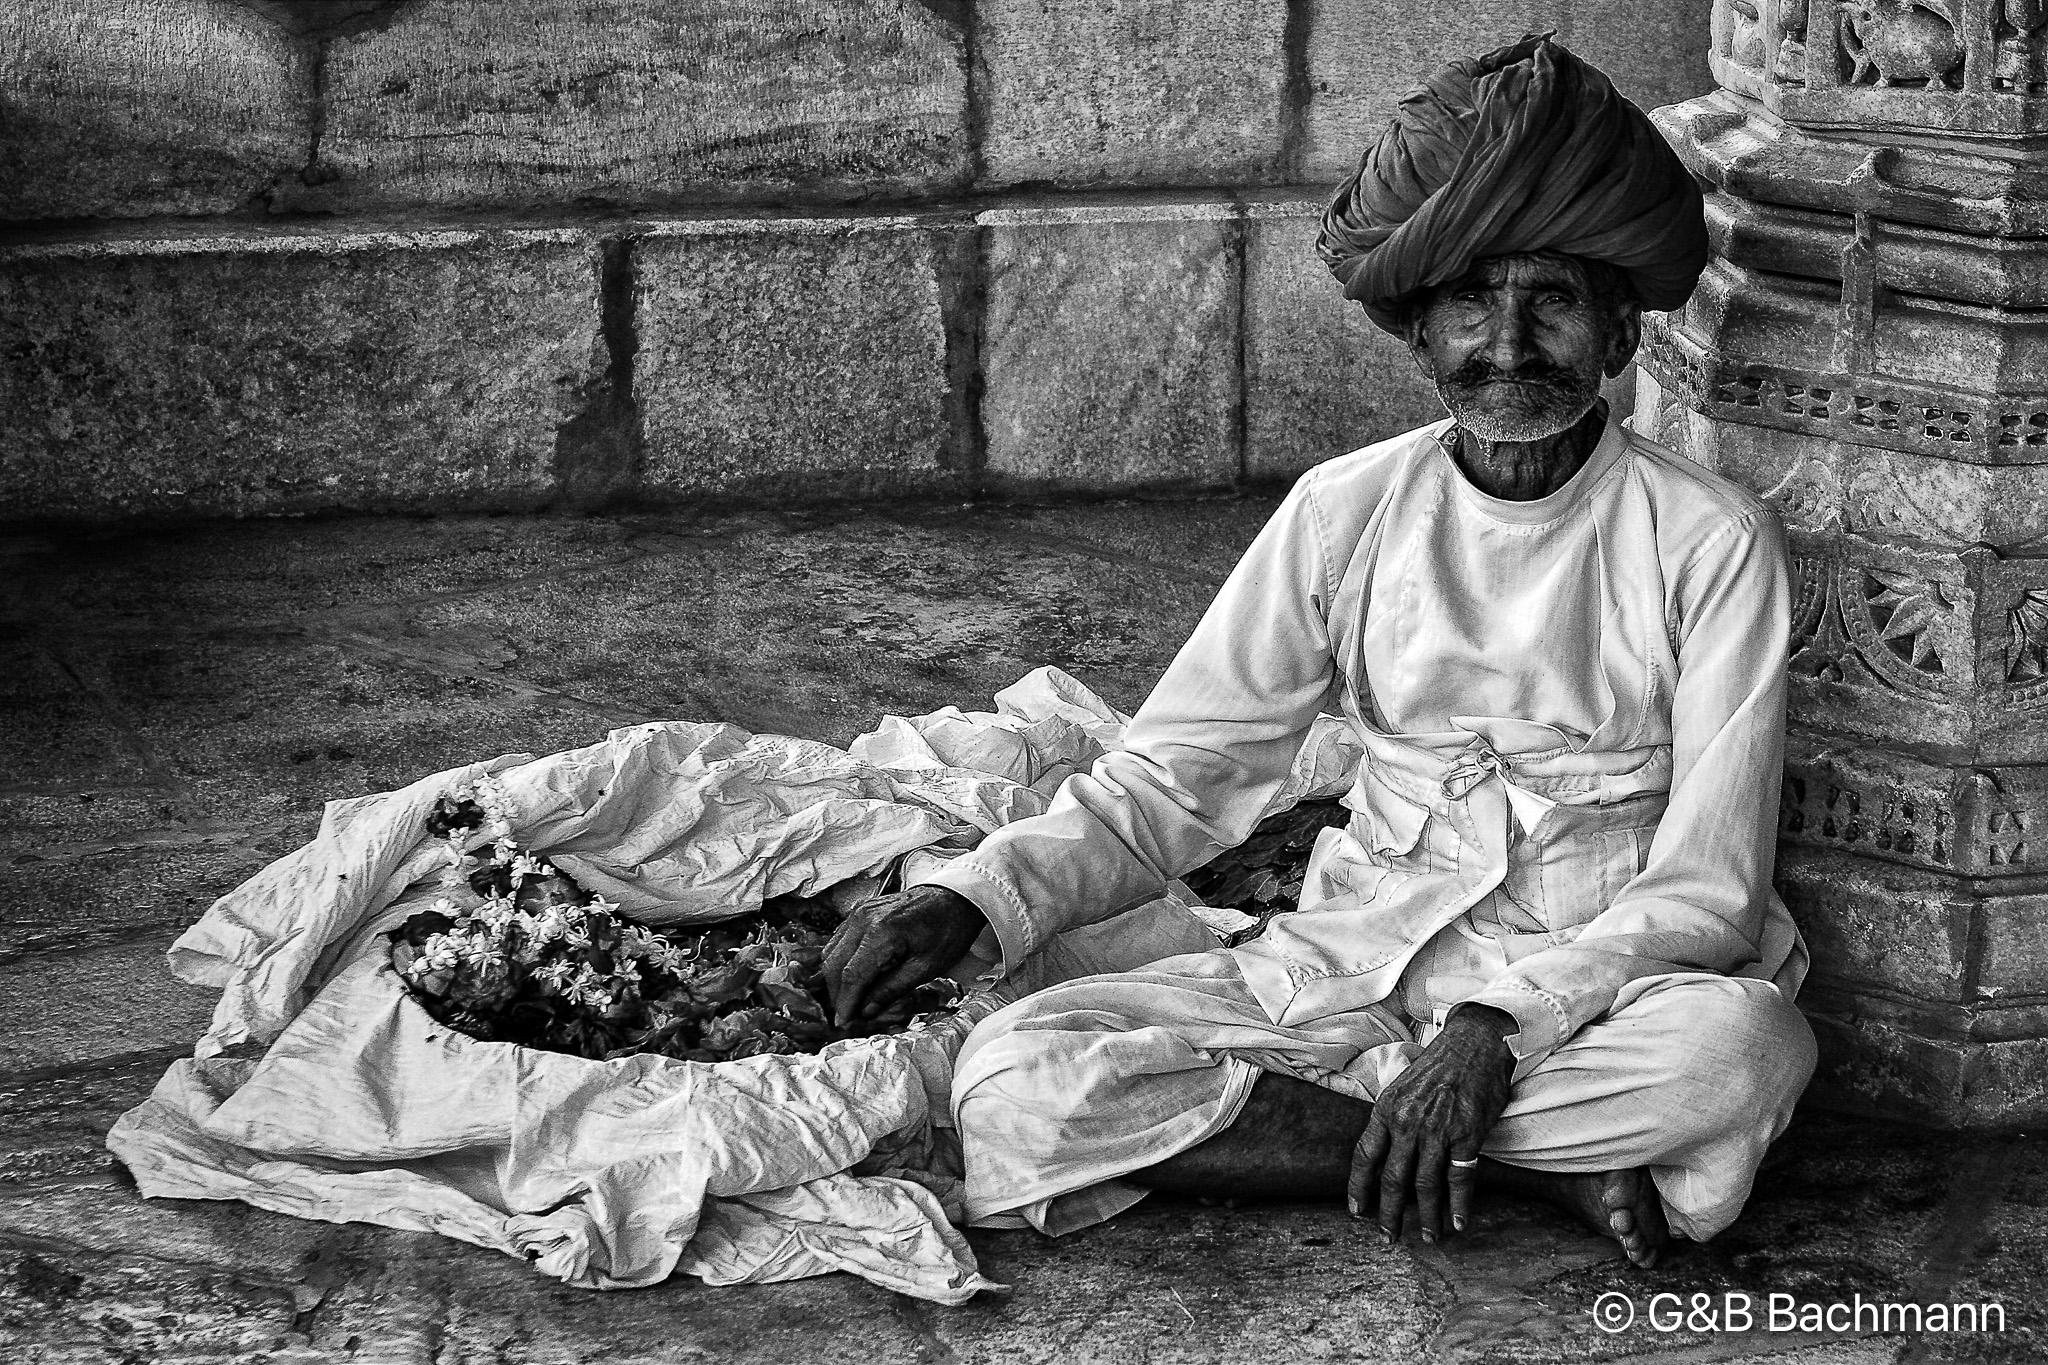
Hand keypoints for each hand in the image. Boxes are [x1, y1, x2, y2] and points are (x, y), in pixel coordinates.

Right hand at [822, 885, 986, 1028]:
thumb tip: (865, 1012)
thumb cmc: (948, 930)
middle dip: (837, 995)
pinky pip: (839, 940)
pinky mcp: (860, 911)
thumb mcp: (925, 968)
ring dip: (836, 979)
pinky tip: (856, 977)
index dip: (845, 1004)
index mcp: (881, 933)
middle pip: (833, 964)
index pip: (851, 976)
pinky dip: (841, 961)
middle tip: (848, 1016)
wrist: (956, 898)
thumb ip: (891, 990)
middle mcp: (863, 919)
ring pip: (831, 952)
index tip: (843, 1024)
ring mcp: (859, 912)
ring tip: (852, 1000)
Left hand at [1348, 1004, 1516, 1243]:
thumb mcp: (1403, 1087)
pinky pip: (1459, 1179)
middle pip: (1392, 1178)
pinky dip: (1459, 1205)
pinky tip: (1459, 1223)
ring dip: (1425, 1217)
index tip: (1356, 1211)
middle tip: (1388, 1237)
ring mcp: (1437, 1130)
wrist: (1475, 1043)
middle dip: (1388, 1212)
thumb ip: (1392, 1119)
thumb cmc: (1439, 1066)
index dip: (1358, 1187)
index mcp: (1386, 1109)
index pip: (1364, 1156)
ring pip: (1425, 1185)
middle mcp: (1407, 1122)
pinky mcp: (1467, 1134)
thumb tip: (1384, 1153)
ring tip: (1427, 1237)